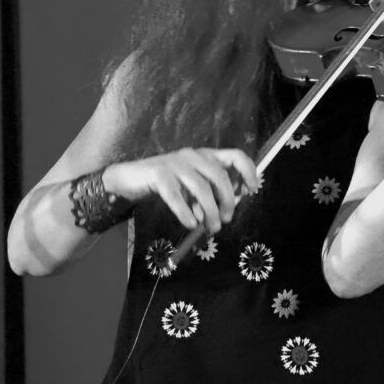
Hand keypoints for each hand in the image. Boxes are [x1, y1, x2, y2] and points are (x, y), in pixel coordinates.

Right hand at [101, 148, 258, 233]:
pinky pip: (176, 196)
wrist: (131, 179)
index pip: (235, 156)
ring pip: (200, 188)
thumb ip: (210, 195)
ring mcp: (175, 162)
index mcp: (206, 156)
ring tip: (209, 229)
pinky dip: (186, 212)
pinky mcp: (158, 173)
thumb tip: (227, 211)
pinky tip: (190, 225)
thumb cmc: (168, 185)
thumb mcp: (192, 189)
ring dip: (209, 212)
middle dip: (226, 201)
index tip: (252, 191)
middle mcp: (193, 155)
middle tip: (224, 221)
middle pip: (219, 176)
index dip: (248, 172)